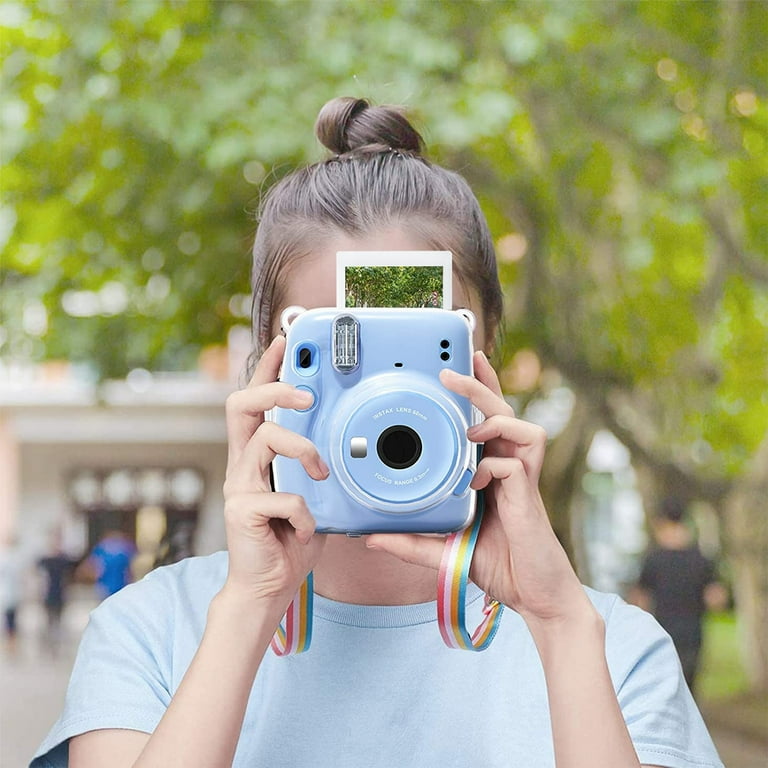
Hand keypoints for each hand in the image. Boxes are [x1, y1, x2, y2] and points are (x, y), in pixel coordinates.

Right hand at [222, 335, 326, 605]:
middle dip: (275, 390)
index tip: (283, 341)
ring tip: (322, 472)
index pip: (256, 402)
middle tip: (307, 397)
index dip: (266, 369)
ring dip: (303, 451)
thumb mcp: (314, 496)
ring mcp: (238, 486)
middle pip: (241, 405)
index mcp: (257, 456)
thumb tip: (349, 447)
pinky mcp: (241, 512)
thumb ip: (320, 470)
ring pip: (266, 440)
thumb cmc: (291, 539)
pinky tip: (308, 532)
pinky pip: (282, 497)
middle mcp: (242, 464)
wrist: (268, 588)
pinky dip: (305, 515)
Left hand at [367, 351, 592, 629]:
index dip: (478, 390)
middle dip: (481, 385)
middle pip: (503, 412)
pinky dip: (496, 465)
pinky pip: (517, 465)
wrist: (534, 596)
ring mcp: (522, 482)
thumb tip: (371, 538)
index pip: (487, 420)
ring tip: (470, 432)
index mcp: (491, 471)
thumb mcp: (444, 551)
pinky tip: (479, 479)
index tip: (460, 363)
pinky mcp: (529, 499)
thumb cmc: (496, 565)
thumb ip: (411, 543)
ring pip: (523, 428)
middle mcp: (509, 469)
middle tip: (451, 372)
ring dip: (496, 422)